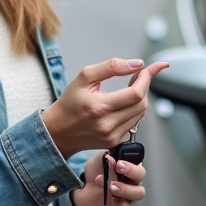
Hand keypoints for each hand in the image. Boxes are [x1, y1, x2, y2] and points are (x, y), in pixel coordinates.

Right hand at [40, 58, 167, 157]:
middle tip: (137, 76)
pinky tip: (123, 104)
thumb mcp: (84, 77)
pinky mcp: (114, 142)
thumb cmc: (69, 102)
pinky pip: (133, 123)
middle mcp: (107, 125)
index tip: (148, 69)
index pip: (135, 93)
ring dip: (140, 98)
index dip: (146, 78)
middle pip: (142, 104)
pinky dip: (133, 111)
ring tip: (129, 88)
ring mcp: (112, 136)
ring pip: (140, 114)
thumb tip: (137, 64)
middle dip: (144, 86)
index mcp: (99, 107)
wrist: (58, 131)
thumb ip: (111, 67)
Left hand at [71, 151, 146, 205]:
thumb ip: (106, 155)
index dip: (131, 164)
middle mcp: (133, 181)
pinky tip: (111, 201)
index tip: (119, 162)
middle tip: (117, 169)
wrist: (85, 188)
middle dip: (131, 172)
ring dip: (125, 189)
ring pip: (138, 194)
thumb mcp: (100, 159)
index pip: (138, 163)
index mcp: (130, 167)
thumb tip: (111, 156)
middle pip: (141, 175)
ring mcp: (129, 196)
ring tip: (110, 186)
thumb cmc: (97, 171)